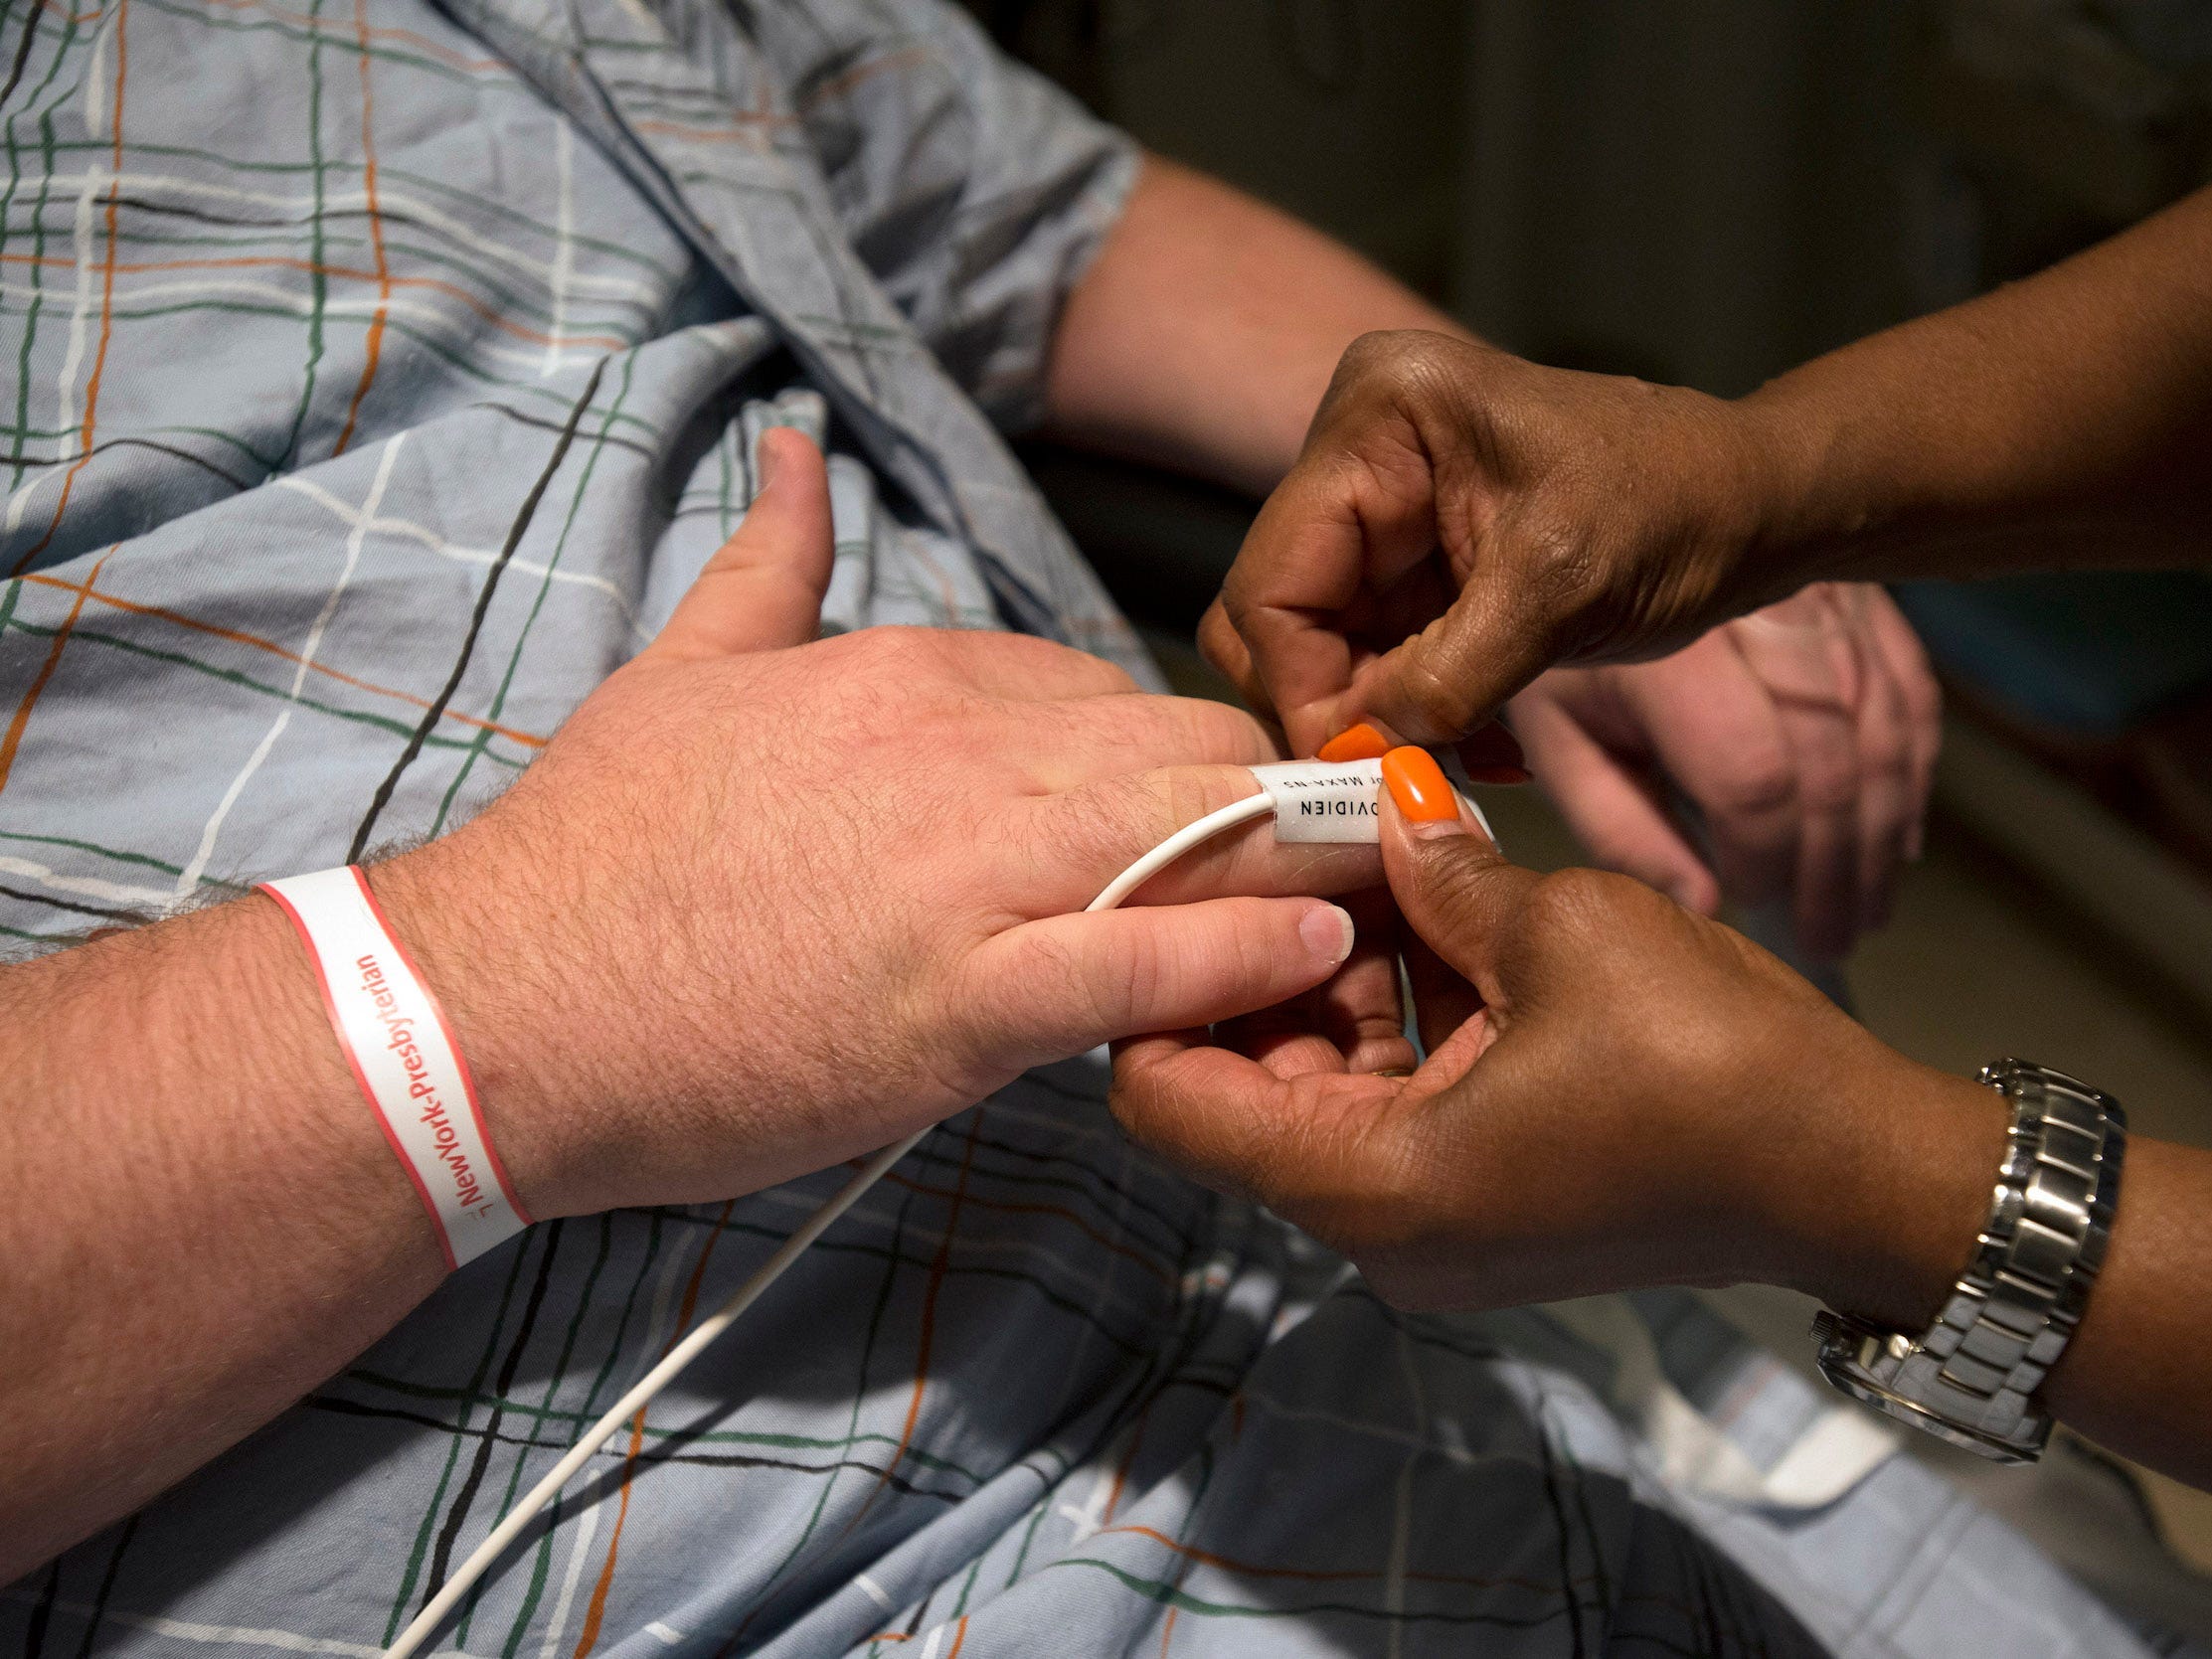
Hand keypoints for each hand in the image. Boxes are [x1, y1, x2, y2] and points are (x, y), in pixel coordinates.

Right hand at [369, 431, 1383, 1216]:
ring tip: (1346, 902)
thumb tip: (799, 452)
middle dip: (1255, 800)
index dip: (1156, 755)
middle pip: (1189, 742)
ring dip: (1287, 863)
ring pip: (1199, 828)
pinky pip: (1152, 957)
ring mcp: (968, 874)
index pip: (1103, 682)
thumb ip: (768, 561)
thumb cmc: (591, 850)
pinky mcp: (965, 1003)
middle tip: (1289, 863)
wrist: (495, 1004)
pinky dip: (1247, 952)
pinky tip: (1309, 948)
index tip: (1174, 812)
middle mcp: (959, 750)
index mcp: (904, 670)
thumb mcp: (678, 669)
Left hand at [1111, 751, 2002, 1321]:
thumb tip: (1375, 800)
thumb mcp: (1559, 930)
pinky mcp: (1478, 1200)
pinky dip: (1394, 1013)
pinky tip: (1429, 913)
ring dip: (1333, 977)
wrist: (1853, 1171)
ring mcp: (1428, 1224)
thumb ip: (1438, 870)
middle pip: (1239, 1087)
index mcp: (1371, 1184)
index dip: (1155, 985)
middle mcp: (1378, 1228)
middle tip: (1284, 840)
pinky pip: (1389, 1102)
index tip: (1180, 879)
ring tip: (1364, 858)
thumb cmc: (1715, 1062)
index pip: (1167, 1101)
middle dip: (1258, 960)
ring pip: (1316, 1087)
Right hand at [1200, 330, 1812, 751]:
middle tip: (1400, 774)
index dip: (1302, 687)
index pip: (1274, 580)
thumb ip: (1444, 679)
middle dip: (1332, 705)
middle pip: (1276, 616)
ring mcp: (1378, 508)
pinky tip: (1479, 742)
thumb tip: (1355, 757)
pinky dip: (1410, 713)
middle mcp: (1357, 452)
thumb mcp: (1560, 592)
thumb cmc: (1679, 506)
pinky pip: (1366, 658)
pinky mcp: (1407, 561)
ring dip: (1376, 721)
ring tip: (1455, 762)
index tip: (1361, 768)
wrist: (1753, 502)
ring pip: (1315, 650)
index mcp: (1379, 418)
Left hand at [1509, 584, 1939, 957]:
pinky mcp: (1854, 593)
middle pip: (1827, 760)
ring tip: (1863, 910)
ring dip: (1879, 831)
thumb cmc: (1561, 644)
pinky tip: (1895, 839)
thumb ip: (1617, 824)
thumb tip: (1704, 905)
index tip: (1752, 904)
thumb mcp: (1553, 731)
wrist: (1595, 520)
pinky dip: (1907, 772)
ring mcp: (1819, 598)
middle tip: (1828, 939)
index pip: (1749, 775)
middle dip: (1834, 865)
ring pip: (1879, 730)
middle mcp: (1757, 618)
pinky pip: (1907, 690)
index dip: (1765, 855)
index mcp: (1667, 656)